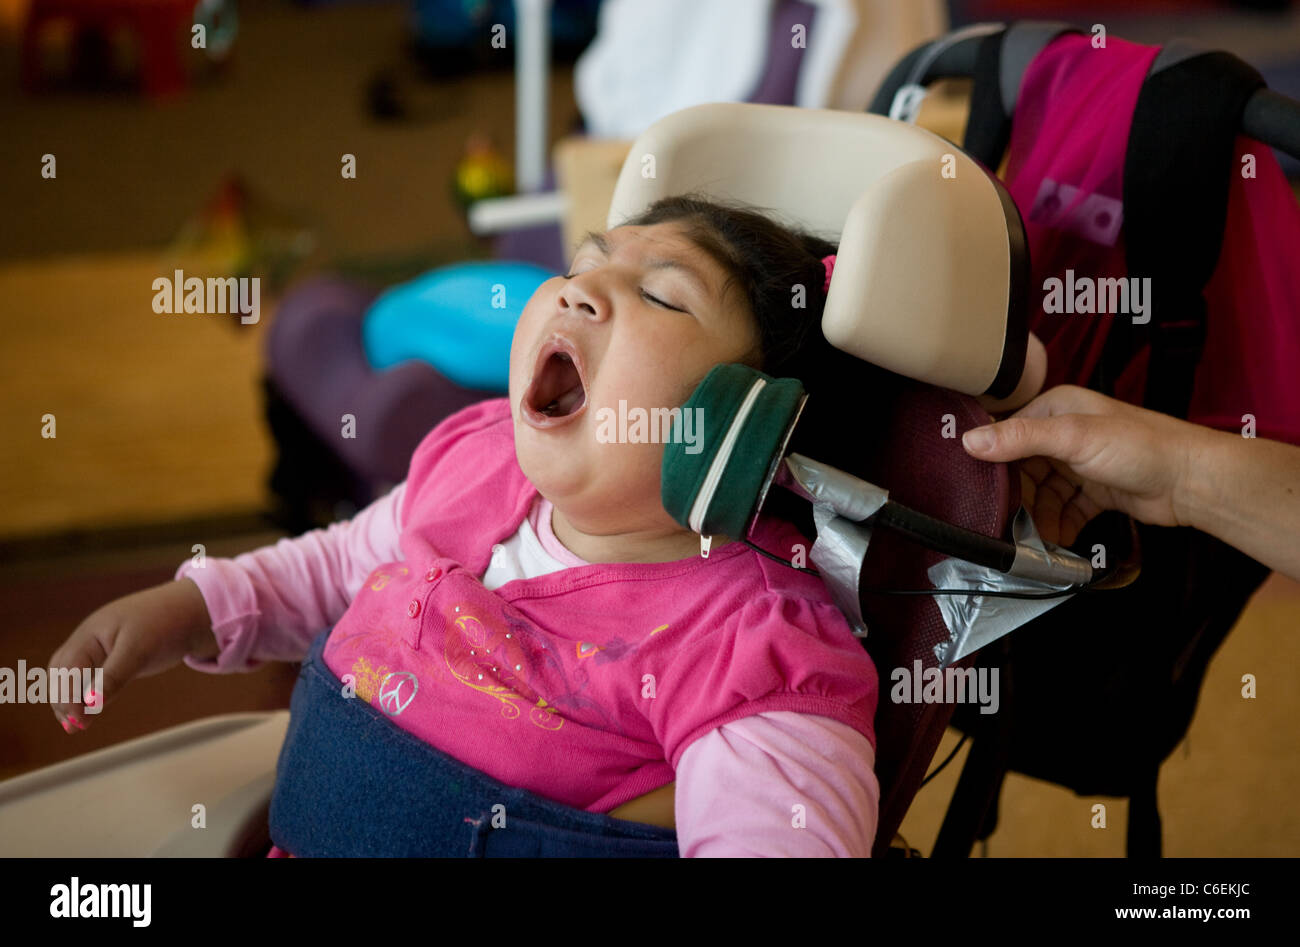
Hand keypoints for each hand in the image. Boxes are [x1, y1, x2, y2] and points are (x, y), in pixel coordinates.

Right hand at [47, 579, 213, 733]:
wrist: (193, 612)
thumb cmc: (165, 624)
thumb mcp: (139, 650)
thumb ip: (113, 677)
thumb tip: (89, 705)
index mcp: (90, 633)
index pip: (68, 669)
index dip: (68, 696)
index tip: (78, 721)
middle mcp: (89, 641)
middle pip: (62, 673)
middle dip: (63, 699)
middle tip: (74, 727)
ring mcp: (100, 649)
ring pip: (72, 676)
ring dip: (70, 699)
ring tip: (76, 725)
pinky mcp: (113, 659)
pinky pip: (90, 677)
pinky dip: (86, 694)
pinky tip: (90, 711)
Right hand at [961, 385, 1202, 546]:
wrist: (1194, 481)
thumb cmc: (1143, 447)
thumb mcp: (1074, 438)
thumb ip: (1021, 438)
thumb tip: (970, 440)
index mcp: (1057, 409)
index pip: (1008, 434)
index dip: (991, 462)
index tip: (977, 489)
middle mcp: (1065, 434)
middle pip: (1023, 468)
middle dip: (1017, 497)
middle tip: (1005, 523)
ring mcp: (1080, 464)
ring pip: (1043, 493)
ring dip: (1038, 516)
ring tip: (1033, 538)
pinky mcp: (1094, 491)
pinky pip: (1064, 510)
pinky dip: (1059, 525)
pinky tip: (1056, 541)